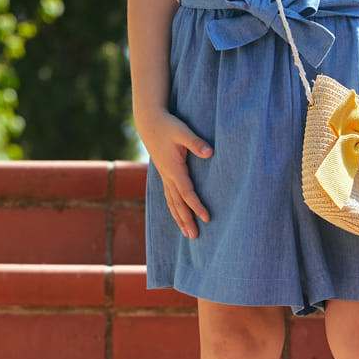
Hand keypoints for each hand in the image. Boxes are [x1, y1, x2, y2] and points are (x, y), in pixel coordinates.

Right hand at [137, 109, 212, 238]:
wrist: (149, 121)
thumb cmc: (168, 125)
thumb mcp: (182, 131)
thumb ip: (196, 142)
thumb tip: (210, 153)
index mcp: (173, 168)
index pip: (187, 192)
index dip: (197, 206)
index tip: (207, 218)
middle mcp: (167, 176)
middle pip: (178, 203)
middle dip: (186, 220)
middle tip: (195, 237)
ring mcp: (164, 176)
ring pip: (171, 202)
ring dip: (179, 218)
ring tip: (187, 233)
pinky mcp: (164, 173)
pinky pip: (169, 196)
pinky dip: (174, 208)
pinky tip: (178, 215)